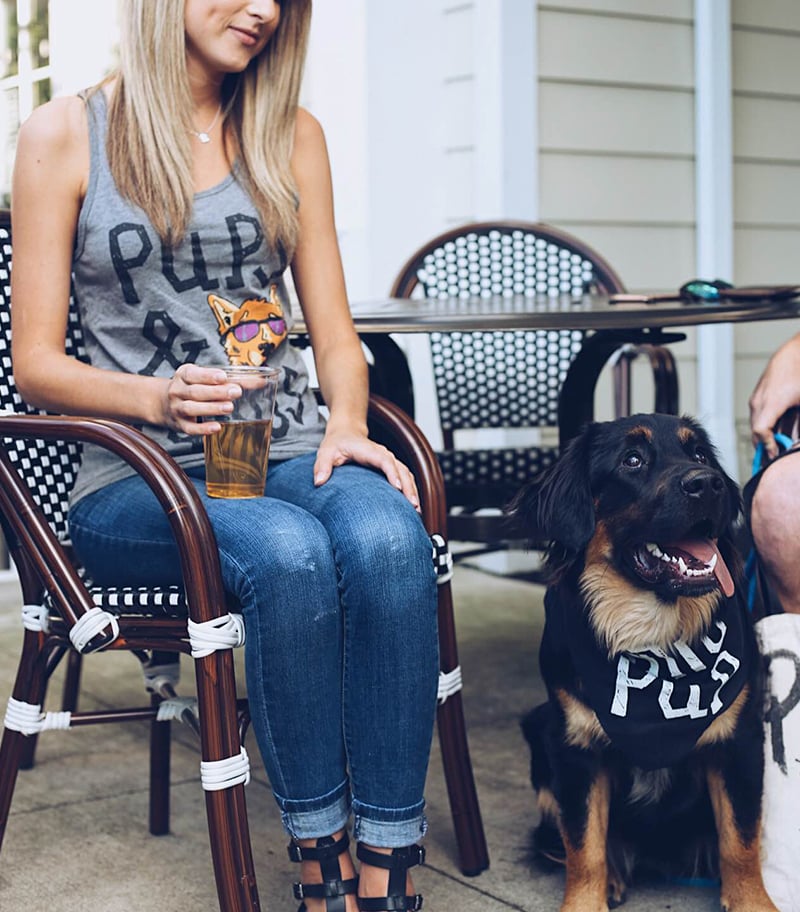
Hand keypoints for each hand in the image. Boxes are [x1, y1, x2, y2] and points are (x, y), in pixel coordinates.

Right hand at [160, 363, 239, 435]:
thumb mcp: (205, 378)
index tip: (223, 377)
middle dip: (216, 392)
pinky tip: (216, 427)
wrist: (163, 404)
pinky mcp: (179, 425)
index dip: (208, 376)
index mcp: (184, 375)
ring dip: (211, 408)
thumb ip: (233, 379)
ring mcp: (177, 408)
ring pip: (192, 408)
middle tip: (236, 392)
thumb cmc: (192, 388)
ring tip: (229, 407)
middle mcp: (177, 391)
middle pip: (196, 392)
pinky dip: (203, 429)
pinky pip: (190, 428)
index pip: (194, 374)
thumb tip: (260, 381)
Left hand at [313, 429, 420, 511]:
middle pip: (401, 469)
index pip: (385, 461)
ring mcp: (389, 460)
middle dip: (409, 487)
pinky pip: (405, 477)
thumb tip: (319, 482)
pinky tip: (413, 505)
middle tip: (413, 506)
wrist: (346, 433)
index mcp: (370, 450)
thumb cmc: (336, 443)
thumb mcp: (325, 452)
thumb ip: (322, 466)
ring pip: (406, 474)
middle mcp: (383, 454)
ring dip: (413, 490)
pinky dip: (411, 489)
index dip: (393, 473)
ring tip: (417, 510)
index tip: (398, 488)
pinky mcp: (391, 467)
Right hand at [749, 333, 799, 458]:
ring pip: (754, 424)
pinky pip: (756, 416)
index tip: (775, 454)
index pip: (759, 432)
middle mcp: (759, 402)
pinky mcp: (757, 396)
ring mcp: (756, 398)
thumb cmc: (799, 372)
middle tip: (773, 456)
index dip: (767, 446)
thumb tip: (799, 440)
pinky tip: (773, 429)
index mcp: (771, 404)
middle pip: (754, 432)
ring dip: (762, 436)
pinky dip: (762, 425)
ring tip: (774, 444)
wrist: (794, 353)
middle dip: (763, 446)